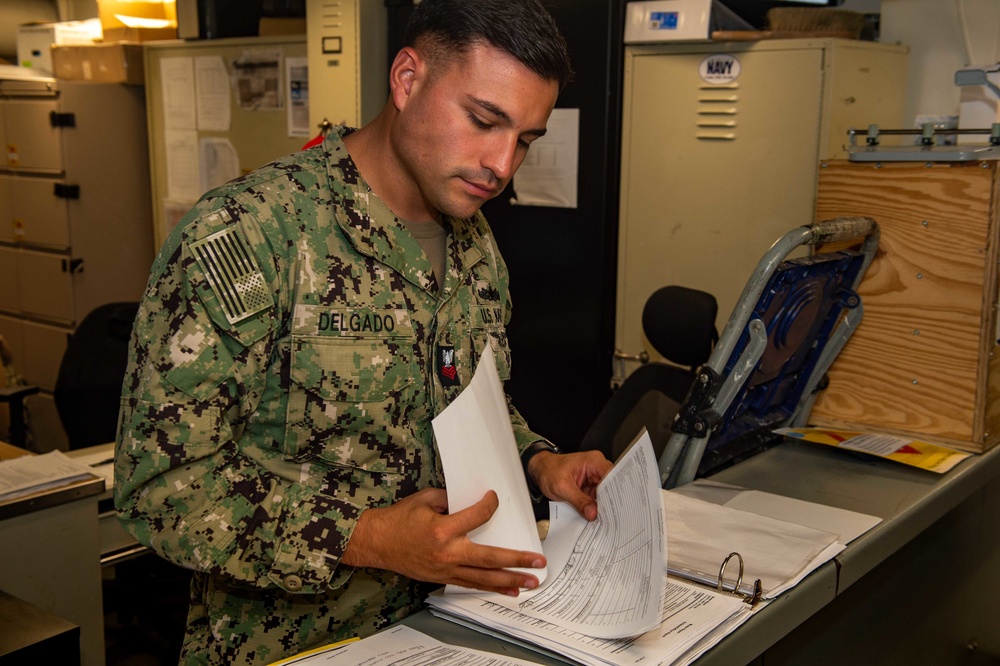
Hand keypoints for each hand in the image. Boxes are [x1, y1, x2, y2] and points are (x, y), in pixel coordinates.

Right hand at [342, 487, 545, 595]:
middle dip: (517, 560)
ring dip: (510, 579)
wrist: (376, 542)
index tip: (494, 498)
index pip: (478, 517)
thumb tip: (470, 500)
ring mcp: (446, 569)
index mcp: (443, 529)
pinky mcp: (443, 577)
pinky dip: (492, 587)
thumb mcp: (424, 499)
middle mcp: (448, 553)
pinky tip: (509, 590)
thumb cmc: (399, 519)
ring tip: (532, 582)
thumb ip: (450, 498)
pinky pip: (471, 584)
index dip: (490, 505)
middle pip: (490, 558)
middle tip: (538, 562)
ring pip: (484, 577)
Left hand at [528, 450, 612, 520]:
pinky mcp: (590, 485)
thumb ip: (579, 500)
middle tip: (606, 517)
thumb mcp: (562, 487)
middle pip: (611, 487)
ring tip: (599, 517)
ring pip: (605, 494)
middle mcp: (597, 467)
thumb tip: (593, 512)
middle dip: (608, 502)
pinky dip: (595, 505)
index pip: (612, 478)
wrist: (540, 469)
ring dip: (601, 505)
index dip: (615, 494)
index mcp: (594, 461)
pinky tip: (594, 514)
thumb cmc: (549, 470)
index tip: (613, 509)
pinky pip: (597, 496)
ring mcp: (594, 476)